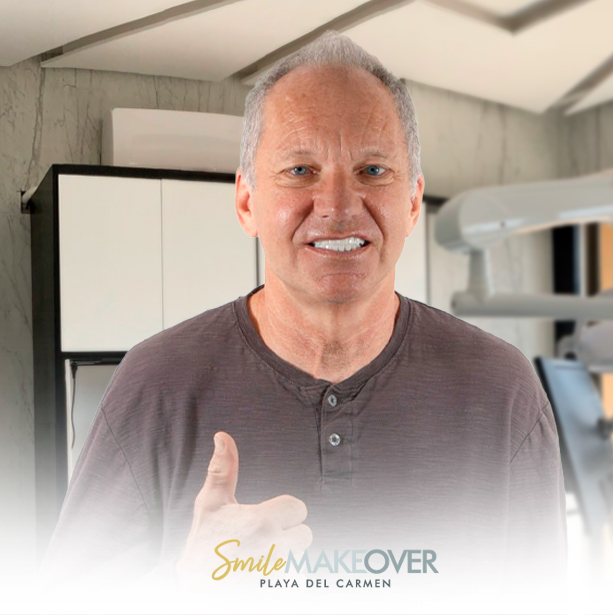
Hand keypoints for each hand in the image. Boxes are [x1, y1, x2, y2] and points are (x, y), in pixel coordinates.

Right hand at [175, 432, 311, 586]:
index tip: (268, 513)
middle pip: (305, 534)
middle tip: (264, 533)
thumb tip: (223, 436)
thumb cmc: (202, 540)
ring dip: (284, 552)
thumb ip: (223, 469)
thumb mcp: (210, 502)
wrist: (191, 586)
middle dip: (288, 532)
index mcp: (260, 521)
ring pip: (297, 555)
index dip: (285, 509)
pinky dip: (278, 572)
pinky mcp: (272, 586)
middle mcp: (272, 548)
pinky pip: (289, 575)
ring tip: (257, 552)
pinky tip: (258, 569)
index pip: (298, 508)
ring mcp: (274, 572)